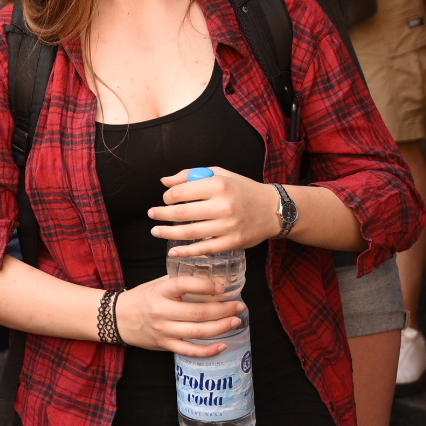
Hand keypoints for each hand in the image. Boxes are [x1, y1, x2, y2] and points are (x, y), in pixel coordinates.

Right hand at [113, 274, 246, 356]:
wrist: (117, 318)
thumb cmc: (142, 298)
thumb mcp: (157, 284)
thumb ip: (179, 280)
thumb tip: (208, 274)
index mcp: (159, 291)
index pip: (183, 285)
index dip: (204, 286)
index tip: (222, 287)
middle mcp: (161, 311)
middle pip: (197, 312)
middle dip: (222, 309)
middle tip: (239, 306)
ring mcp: (163, 330)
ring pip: (197, 332)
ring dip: (220, 327)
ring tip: (235, 321)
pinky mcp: (165, 345)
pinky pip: (190, 350)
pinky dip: (208, 350)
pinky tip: (222, 345)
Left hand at [148, 167, 280, 256]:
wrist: (274, 209)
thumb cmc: (242, 189)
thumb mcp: (219, 174)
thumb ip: (190, 175)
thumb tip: (164, 182)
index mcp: (218, 185)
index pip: (182, 192)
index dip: (168, 197)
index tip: (165, 199)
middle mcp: (223, 205)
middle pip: (182, 213)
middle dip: (161, 214)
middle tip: (152, 215)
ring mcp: (228, 226)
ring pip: (190, 232)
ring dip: (168, 233)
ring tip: (155, 231)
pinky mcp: (233, 242)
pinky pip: (204, 249)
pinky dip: (186, 252)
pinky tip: (173, 251)